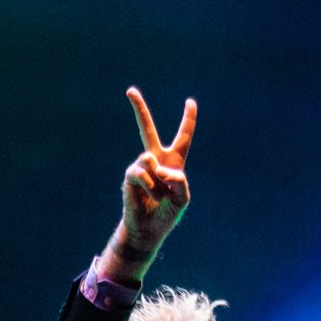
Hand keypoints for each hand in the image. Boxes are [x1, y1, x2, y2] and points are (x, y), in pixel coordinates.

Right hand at [119, 87, 194, 252]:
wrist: (149, 230)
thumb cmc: (167, 213)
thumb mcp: (183, 198)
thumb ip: (179, 181)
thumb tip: (159, 168)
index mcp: (173, 162)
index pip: (183, 138)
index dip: (188, 120)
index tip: (190, 102)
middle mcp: (155, 160)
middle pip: (147, 129)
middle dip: (138, 109)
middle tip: (129, 90)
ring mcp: (141, 167)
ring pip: (149, 160)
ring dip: (158, 183)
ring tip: (158, 196)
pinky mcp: (130, 176)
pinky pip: (142, 173)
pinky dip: (150, 187)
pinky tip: (149, 197)